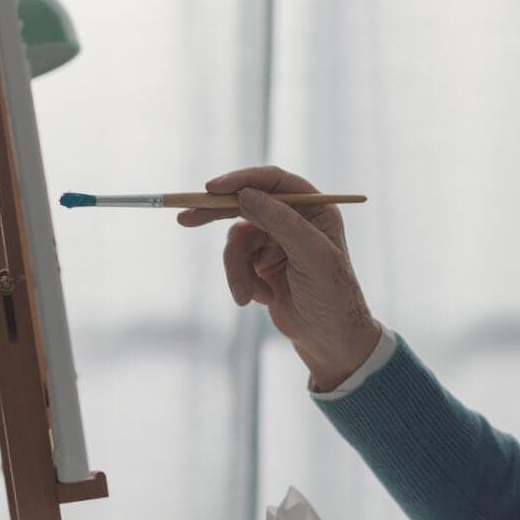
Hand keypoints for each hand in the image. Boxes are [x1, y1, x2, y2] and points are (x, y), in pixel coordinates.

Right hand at [177, 165, 379, 389]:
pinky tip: (257, 299)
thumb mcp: (312, 256)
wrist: (328, 339)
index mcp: (316, 209)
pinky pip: (236, 262)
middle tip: (186, 217)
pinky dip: (241, 281)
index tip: (212, 188)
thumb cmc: (332, 296)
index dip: (243, 180)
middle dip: (217, 213)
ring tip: (247, 295)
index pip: (275, 181)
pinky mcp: (261, 263)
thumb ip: (282, 222)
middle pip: (247, 202)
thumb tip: (246, 195)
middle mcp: (295, 219)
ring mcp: (276, 241)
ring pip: (237, 239)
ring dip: (237, 268)